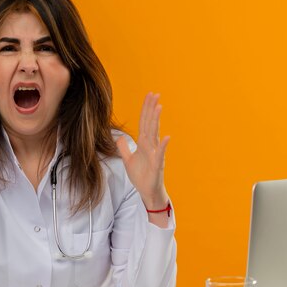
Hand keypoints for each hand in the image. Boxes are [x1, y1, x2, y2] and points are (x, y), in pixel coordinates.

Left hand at [116, 93, 169, 210]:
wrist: (148, 192)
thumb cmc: (141, 176)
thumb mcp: (128, 160)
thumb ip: (124, 148)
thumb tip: (119, 137)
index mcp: (143, 144)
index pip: (144, 123)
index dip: (145, 109)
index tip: (149, 96)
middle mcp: (151, 146)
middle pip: (150, 124)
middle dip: (151, 109)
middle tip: (155, 94)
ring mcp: (155, 154)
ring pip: (155, 134)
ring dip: (156, 121)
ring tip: (159, 107)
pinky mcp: (157, 164)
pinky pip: (160, 153)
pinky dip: (163, 145)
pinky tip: (167, 136)